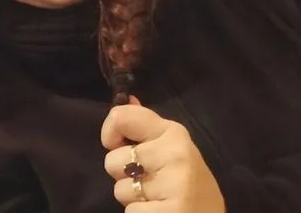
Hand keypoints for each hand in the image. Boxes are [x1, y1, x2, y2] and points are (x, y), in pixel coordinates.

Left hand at [101, 98, 224, 212]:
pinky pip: (130, 212)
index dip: (110, 133)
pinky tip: (160, 212)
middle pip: (112, 161)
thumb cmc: (189, 184)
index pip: (121, 117)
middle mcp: (174, 153)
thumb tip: (128, 99)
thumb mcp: (173, 149)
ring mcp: (175, 184)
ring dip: (132, 198)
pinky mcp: (170, 212)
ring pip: (119, 190)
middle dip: (123, 175)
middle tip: (150, 182)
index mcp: (173, 133)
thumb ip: (147, 126)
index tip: (119, 145)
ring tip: (157, 198)